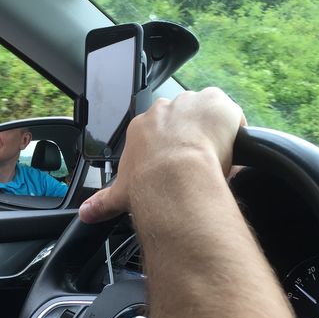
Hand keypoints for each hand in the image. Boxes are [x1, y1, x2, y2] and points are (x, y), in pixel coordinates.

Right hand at [79, 87, 245, 223]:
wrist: (176, 173)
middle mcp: (164, 110)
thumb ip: (102, 202)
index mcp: (141, 126)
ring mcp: (189, 103)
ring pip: (205, 114)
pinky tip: (232, 148)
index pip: (158, 132)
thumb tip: (85, 214)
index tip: (176, 165)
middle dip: (190, 138)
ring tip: (216, 157)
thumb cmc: (148, 182)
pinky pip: (228, 112)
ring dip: (212, 132)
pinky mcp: (215, 103)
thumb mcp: (121, 193)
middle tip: (198, 163)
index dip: (170, 149)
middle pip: (181, 119)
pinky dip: (233, 128)